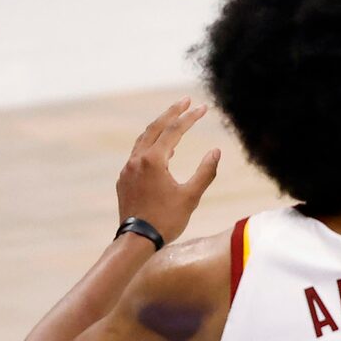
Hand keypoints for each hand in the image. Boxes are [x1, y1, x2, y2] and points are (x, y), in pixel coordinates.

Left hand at [116, 99, 220, 241]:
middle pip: (154, 128)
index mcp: (153, 161)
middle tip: (186, 100)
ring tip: (174, 121)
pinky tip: (162, 151)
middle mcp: (137, 160)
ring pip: (143, 140)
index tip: (203, 107)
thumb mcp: (191, 195)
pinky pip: (138, 155)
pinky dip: (151, 146)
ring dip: (159, 128)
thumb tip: (216, 150)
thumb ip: (205, 171)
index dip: (190, 118)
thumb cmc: (167, 219)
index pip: (173, 131)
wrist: (137, 239)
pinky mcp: (124, 179)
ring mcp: (128, 169)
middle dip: (171, 113)